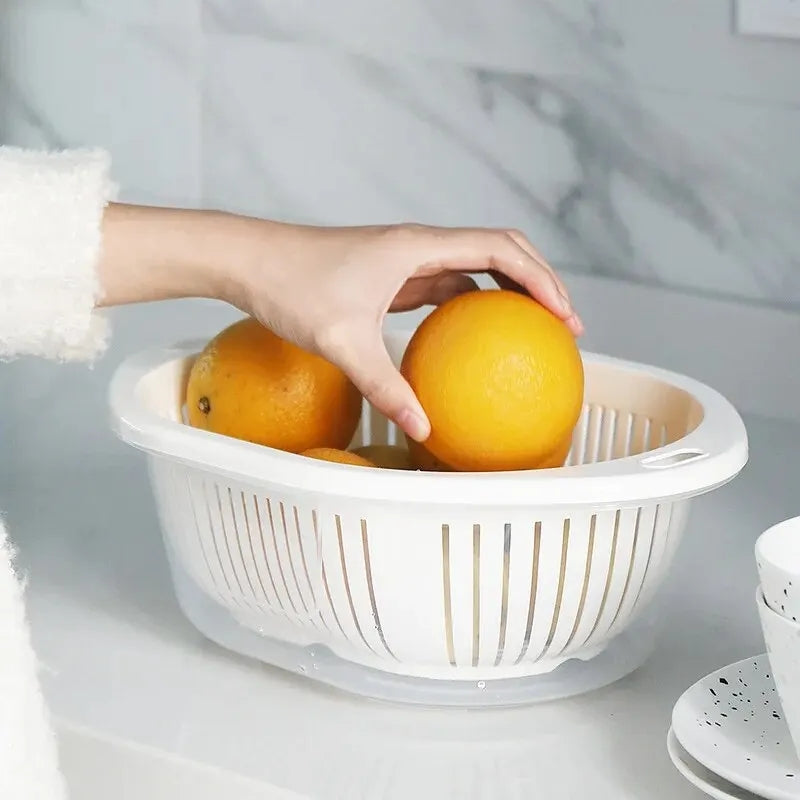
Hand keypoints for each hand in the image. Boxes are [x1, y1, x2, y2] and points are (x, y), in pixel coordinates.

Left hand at [97, 207, 581, 441]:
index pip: (499, 250)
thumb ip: (385, 386)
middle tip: (565, 325)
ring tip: (532, 332)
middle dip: (539, 282)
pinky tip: (471, 341)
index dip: (541, 278)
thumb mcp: (340, 341)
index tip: (564, 316)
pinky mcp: (389, 277)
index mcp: (416, 246)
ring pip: (473, 268)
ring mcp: (403, 260)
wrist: (247, 260)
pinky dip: (468, 307)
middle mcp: (416, 246)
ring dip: (507, 293)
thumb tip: (423, 427)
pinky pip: (443, 288)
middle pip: (498, 252)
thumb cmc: (289, 287)